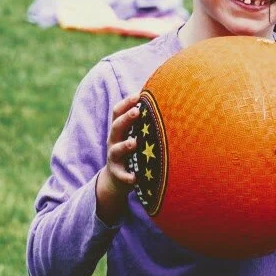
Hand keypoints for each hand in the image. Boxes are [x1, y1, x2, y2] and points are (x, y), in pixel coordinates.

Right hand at [95, 93, 143, 223]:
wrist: (115, 180)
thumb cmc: (130, 152)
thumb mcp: (132, 135)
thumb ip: (141, 122)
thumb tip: (161, 101)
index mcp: (119, 130)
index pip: (117, 112)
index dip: (126, 103)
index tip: (138, 95)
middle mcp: (114, 141)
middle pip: (116, 127)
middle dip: (126, 119)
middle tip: (137, 112)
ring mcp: (114, 158)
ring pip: (116, 150)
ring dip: (124, 146)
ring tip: (134, 143)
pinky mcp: (117, 174)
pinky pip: (121, 175)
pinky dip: (126, 176)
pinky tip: (134, 178)